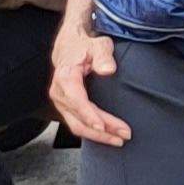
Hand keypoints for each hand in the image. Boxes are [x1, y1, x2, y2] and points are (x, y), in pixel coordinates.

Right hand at [48, 22, 127, 145]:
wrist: (69, 45)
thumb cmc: (85, 45)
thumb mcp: (98, 45)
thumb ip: (103, 56)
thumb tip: (108, 70)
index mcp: (66, 77)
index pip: (76, 100)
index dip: (89, 115)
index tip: (102, 126)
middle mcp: (59, 92)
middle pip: (78, 118)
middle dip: (101, 130)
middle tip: (123, 135)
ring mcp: (62, 101)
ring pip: (77, 125)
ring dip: (98, 135)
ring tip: (119, 139)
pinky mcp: (66, 106)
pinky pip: (77, 123)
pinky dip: (92, 131)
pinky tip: (108, 135)